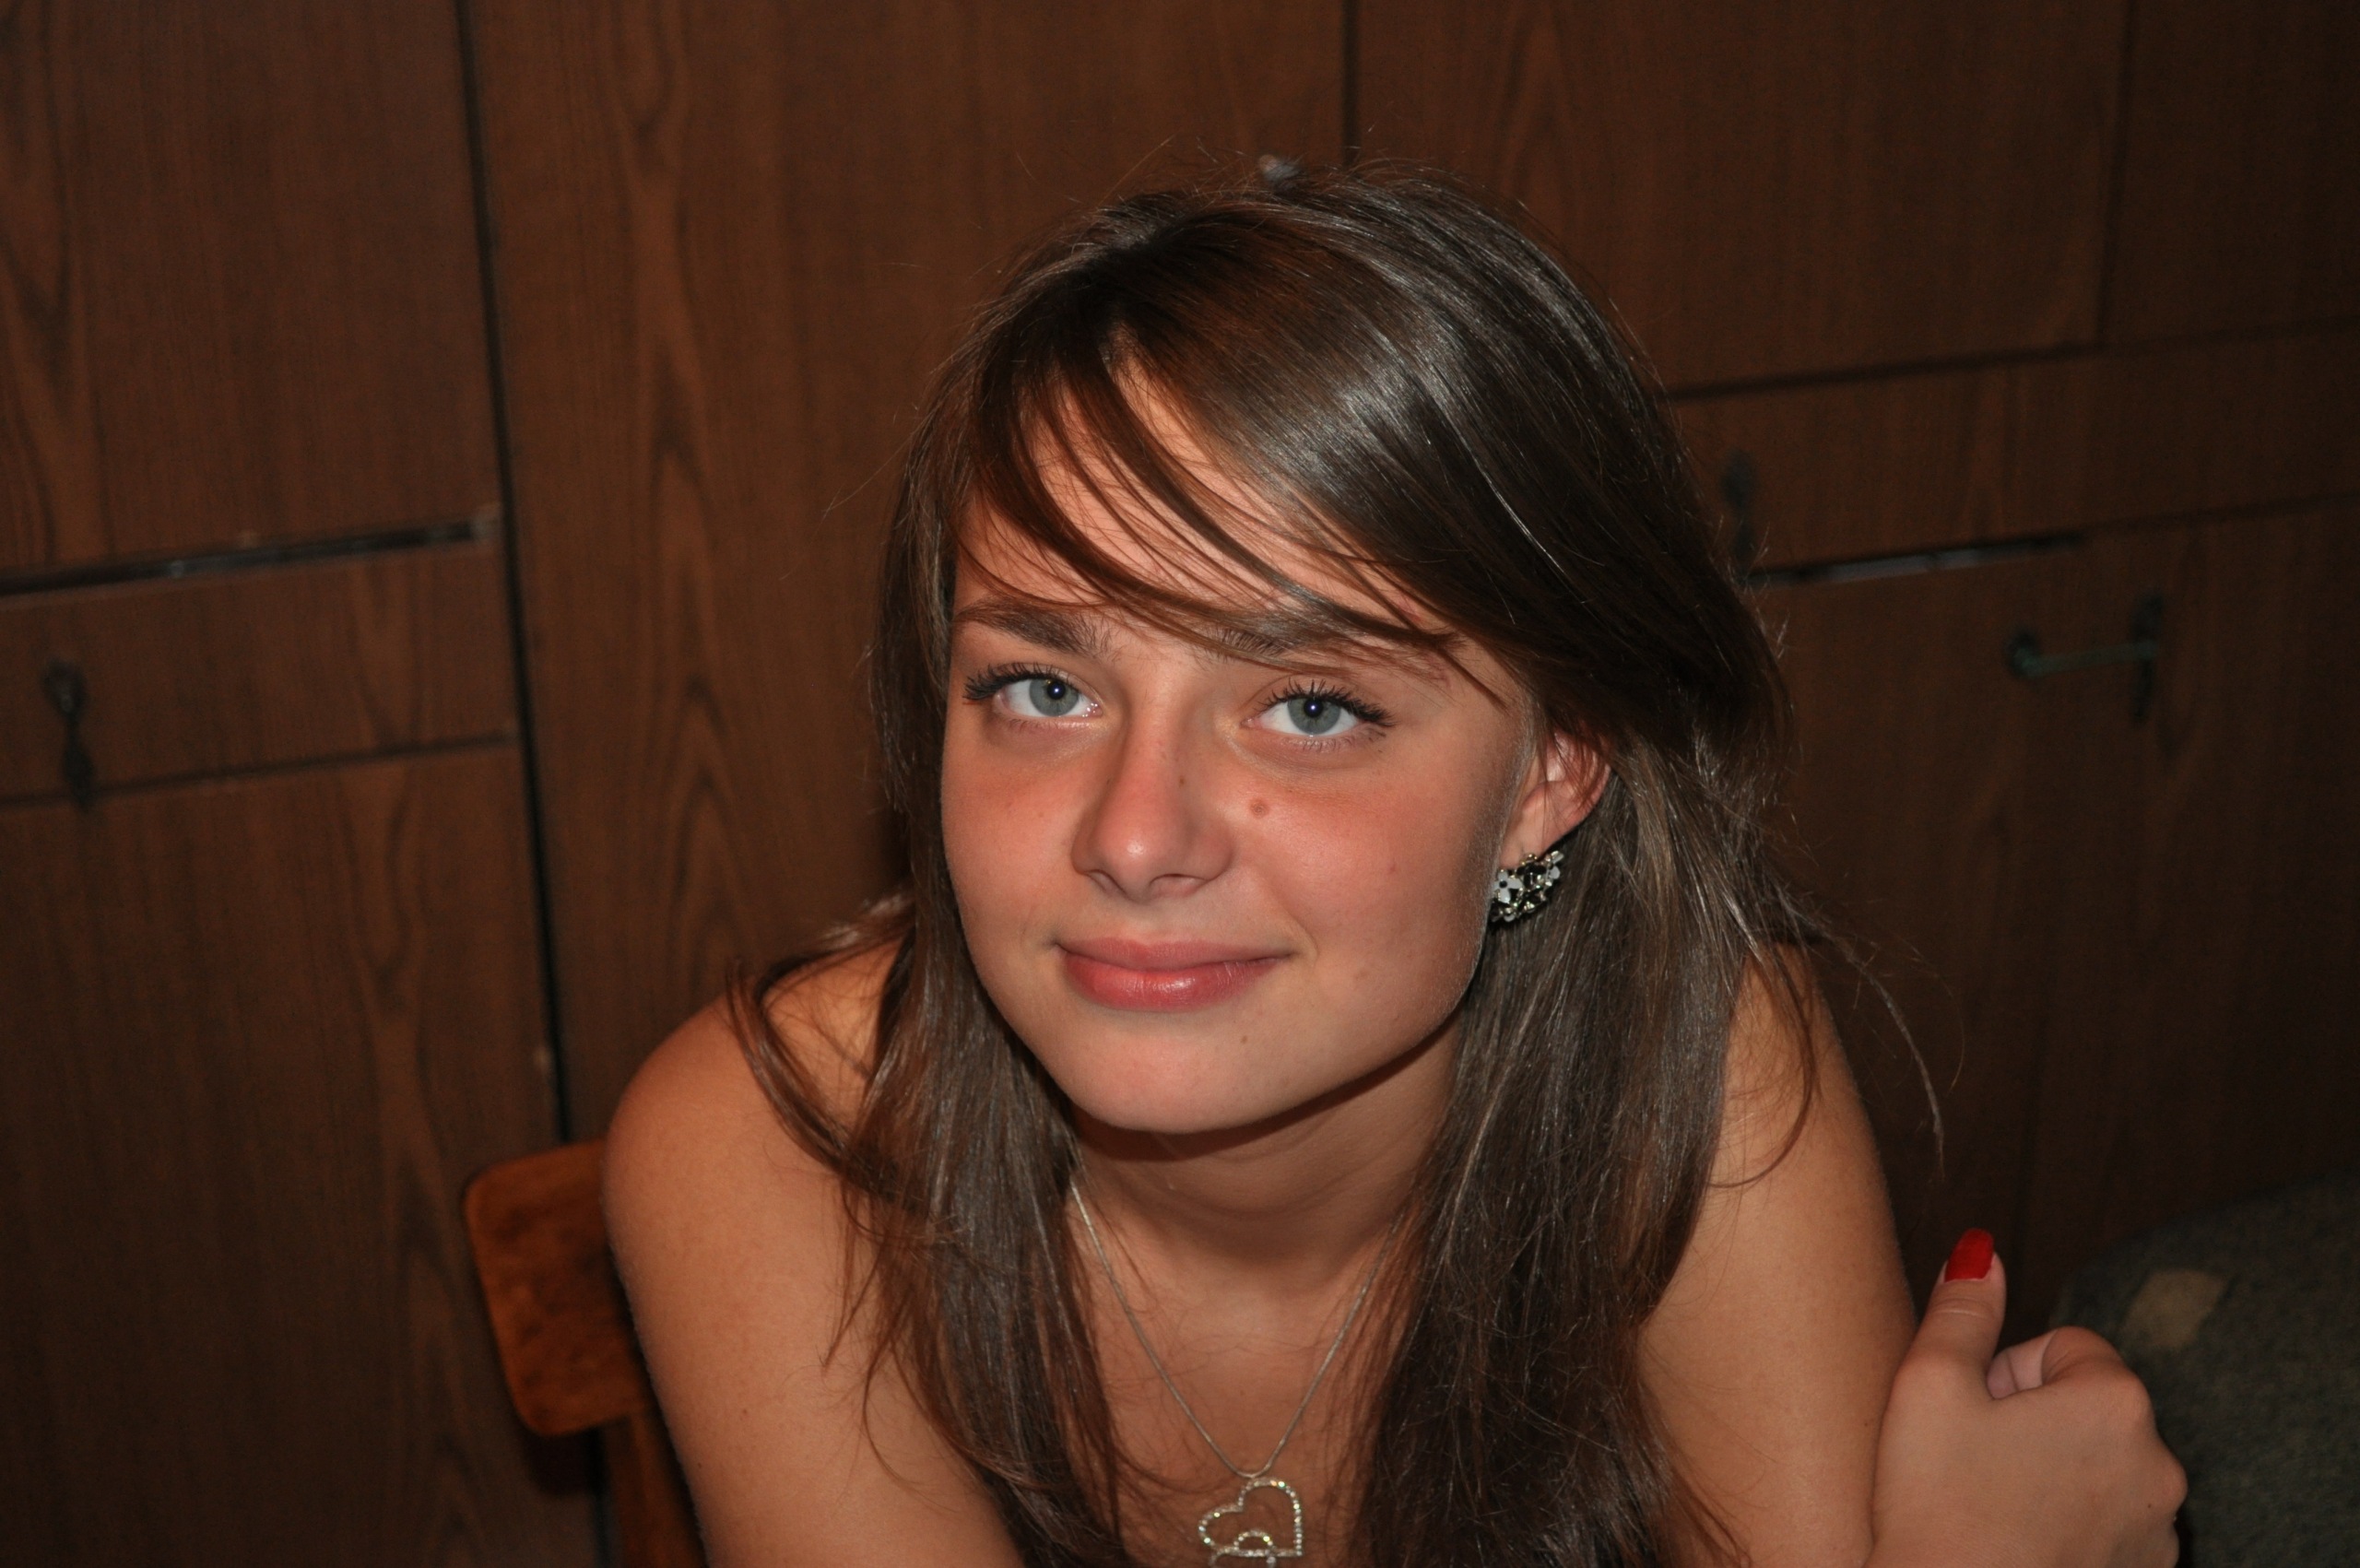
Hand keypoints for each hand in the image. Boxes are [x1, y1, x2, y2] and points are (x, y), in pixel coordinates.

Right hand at [1869, 1231, 2185, 1567]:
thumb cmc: (1936, 1510)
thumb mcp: (1928, 1385)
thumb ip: (1962, 1308)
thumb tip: (1981, 1250)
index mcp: (2115, 1402)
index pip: (2060, 1347)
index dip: (2000, 1375)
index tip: (1969, 1419)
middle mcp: (2159, 1465)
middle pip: (2081, 1407)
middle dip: (2025, 1424)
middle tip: (1968, 1463)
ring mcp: (2157, 1533)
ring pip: (2091, 1469)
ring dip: (2045, 1475)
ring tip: (1988, 1510)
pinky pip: (2103, 1527)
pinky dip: (2062, 1529)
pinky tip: (2012, 1547)